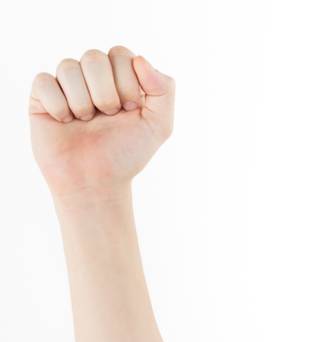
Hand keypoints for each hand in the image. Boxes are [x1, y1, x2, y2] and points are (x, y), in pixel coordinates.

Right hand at [30, 47, 173, 202]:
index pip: (121, 54)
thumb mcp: (159, 125)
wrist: (96, 180)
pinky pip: (45, 81)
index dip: (128, 83)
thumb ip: (164, 90)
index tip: (131, 109)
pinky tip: (65, 122)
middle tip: (108, 116)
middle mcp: (91, 75)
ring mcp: (65, 83)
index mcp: (120, 76)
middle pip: (94, 57)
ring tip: (86, 122)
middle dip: (106, 93)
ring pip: (68, 66)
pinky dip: (59, 106)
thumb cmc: (126, 152)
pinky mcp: (41, 95)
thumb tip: (140, 60)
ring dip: (83, 102)